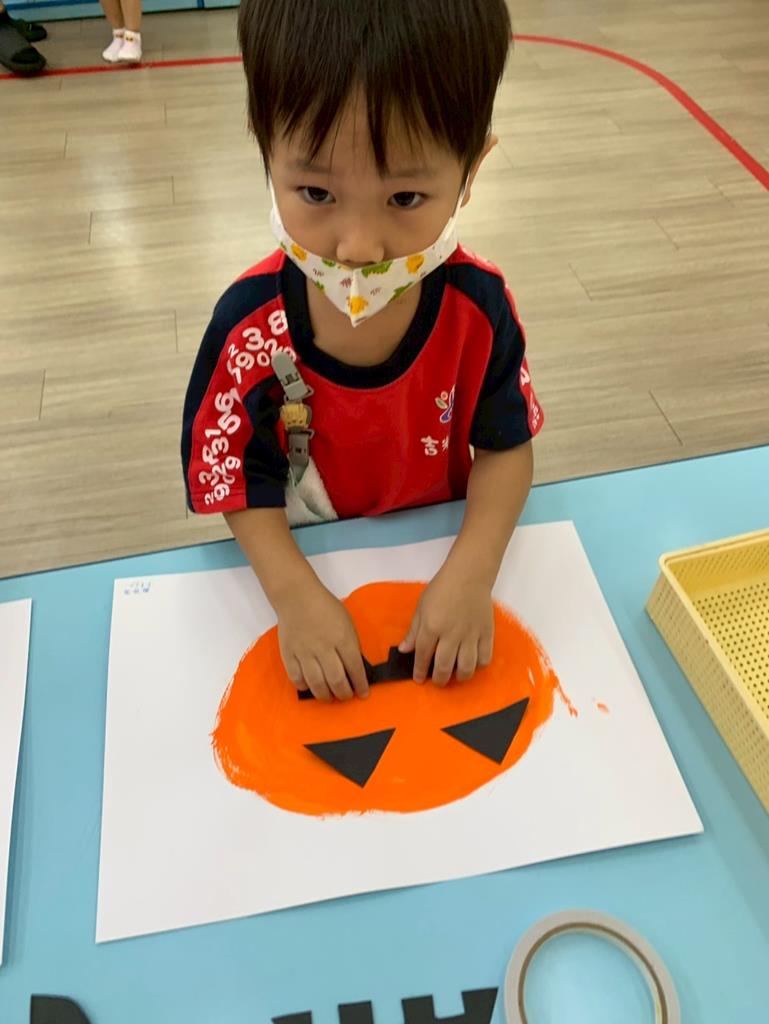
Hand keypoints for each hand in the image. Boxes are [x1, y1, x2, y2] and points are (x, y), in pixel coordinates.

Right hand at [275, 582, 368, 701]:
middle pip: (336, 680)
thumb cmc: (326, 607)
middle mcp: (324, 648)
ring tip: (329, 697)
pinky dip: (304, 686)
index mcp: (342, 638)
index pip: (355, 668)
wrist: (297, 597)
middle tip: (346, 696)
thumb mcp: (347, 622)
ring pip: (316, 683)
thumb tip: (355, 668)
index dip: (361, 685)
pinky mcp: (289, 654)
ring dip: (325, 695)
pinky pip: (296, 678)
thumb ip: (351, 645)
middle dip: (344, 693)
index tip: (363, 693)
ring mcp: (304, 652)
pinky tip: (310, 686)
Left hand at [399, 567, 494, 684]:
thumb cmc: (442, 589)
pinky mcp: (486, 633)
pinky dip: (478, 666)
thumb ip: (414, 631)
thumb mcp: (421, 607)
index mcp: (432, 627)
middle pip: (444, 667)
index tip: (419, 678)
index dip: (419, 671)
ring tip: (455, 675)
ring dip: (459, 676)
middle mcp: (451, 634)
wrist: (469, 575)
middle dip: (439, 679)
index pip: (423, 656)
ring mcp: (471, 635)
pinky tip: (472, 663)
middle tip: (437, 680)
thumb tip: (404, 650)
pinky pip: (484, 658)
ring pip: (466, 667)